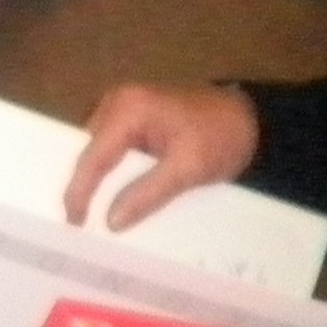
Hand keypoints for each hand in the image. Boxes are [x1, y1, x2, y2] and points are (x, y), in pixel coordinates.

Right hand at [64, 81, 258, 232]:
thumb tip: (111, 222)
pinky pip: (113, 149)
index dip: (79, 192)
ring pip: (98, 152)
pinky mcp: (133, 118)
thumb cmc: (223, 138)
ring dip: (96, 181)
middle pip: (89, 151)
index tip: (74, 224)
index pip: (92, 156)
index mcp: (128, 108)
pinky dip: (112, 172)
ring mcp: (124, 107)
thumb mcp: (188, 169)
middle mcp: (117, 102)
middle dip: (83, 186)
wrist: (252, 121)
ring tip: (88, 214)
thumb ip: (147, 194)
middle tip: (78, 223)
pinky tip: (110, 196)